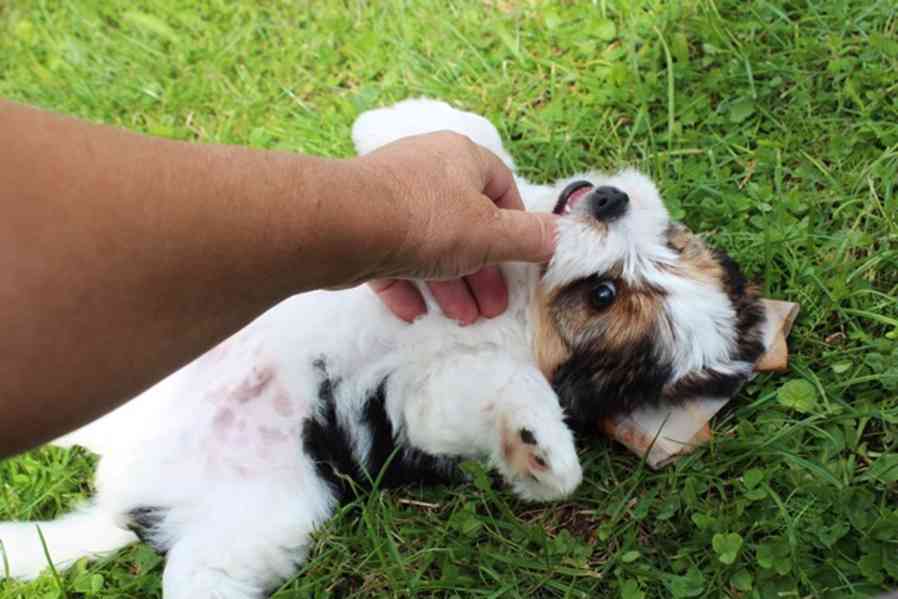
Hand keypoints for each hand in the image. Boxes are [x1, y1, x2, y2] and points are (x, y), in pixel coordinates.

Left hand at [349, 132, 556, 323]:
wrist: (343, 226)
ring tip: (463, 318)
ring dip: (448, 284)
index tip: (519, 261)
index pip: (500, 188)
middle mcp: (426, 171)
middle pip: (464, 224)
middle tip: (492, 306)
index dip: (515, 227)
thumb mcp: (491, 234)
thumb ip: (530, 239)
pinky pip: (391, 257)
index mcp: (461, 158)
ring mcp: (390, 199)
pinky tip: (415, 313)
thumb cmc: (426, 221)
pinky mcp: (361, 227)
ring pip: (428, 245)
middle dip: (481, 270)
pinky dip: (407, 284)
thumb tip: (565, 237)